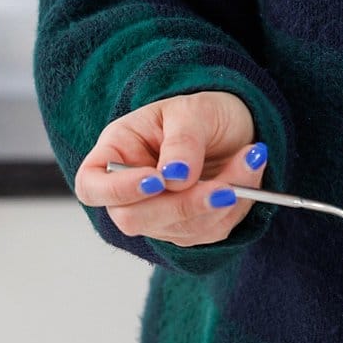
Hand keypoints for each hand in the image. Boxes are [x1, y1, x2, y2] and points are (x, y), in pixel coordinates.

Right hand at [74, 91, 268, 247]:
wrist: (236, 126)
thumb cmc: (204, 113)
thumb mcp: (193, 111)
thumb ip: (182, 141)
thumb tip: (174, 177)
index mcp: (117, 151)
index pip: (91, 186)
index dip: (117, 191)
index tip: (156, 180)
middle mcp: (131, 189)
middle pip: (134, 219)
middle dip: (183, 204)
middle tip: (225, 187)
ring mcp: (158, 214)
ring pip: (178, 229)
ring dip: (220, 202)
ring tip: (250, 159)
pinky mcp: (188, 228)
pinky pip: (208, 232)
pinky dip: (235, 207)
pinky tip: (250, 174)